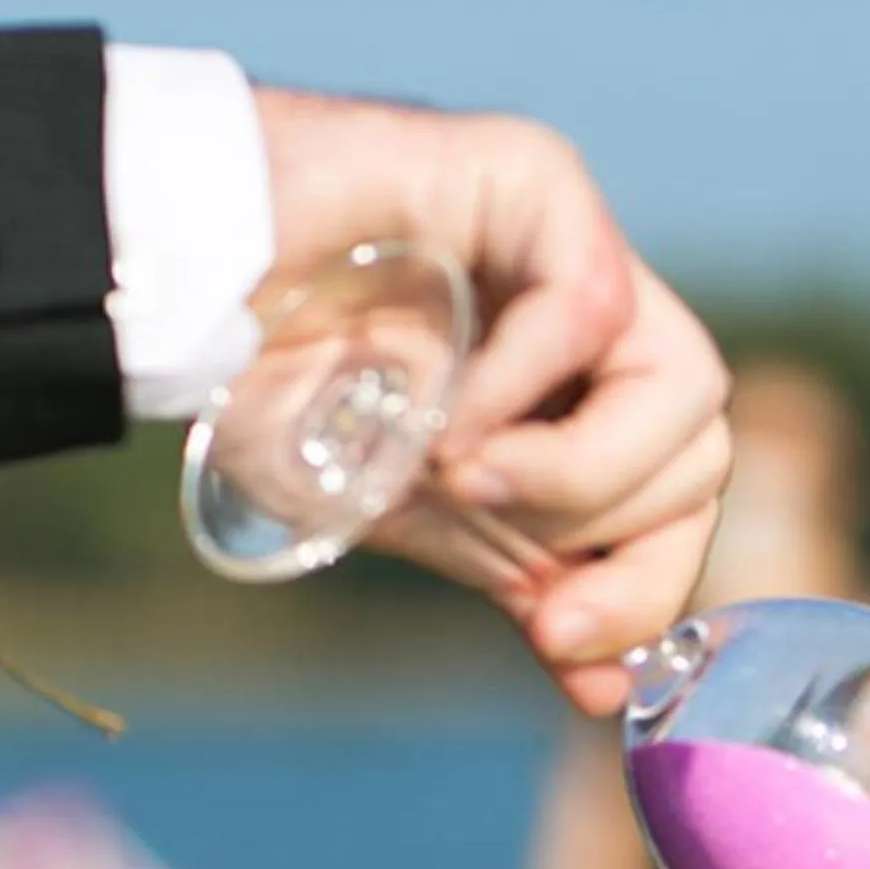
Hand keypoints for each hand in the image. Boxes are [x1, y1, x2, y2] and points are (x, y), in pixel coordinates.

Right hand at [254, 90, 732, 715]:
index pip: (685, 505)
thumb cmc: (278, 390)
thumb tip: (610, 686)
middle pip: (704, 455)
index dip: (646, 586)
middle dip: (598, 526)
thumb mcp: (417, 517)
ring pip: (688, 389)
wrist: (165, 286)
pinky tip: (444, 414)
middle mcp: (602, 326)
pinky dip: (527, 385)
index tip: (557, 635)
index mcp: (586, 403)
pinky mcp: (540, 181)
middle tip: (474, 518)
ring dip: (573, 468)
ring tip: (455, 472)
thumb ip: (523, 583)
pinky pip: (597, 304)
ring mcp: (578, 246)